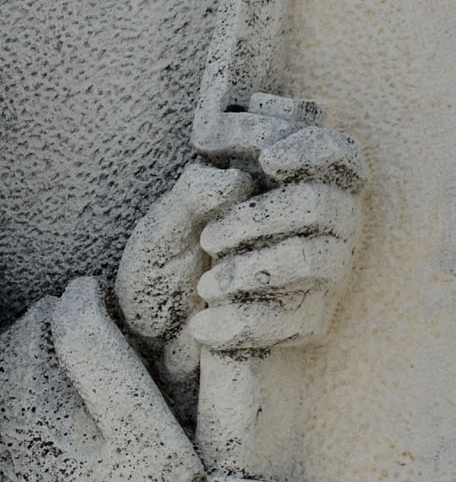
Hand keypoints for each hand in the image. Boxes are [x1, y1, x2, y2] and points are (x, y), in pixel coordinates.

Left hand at [116, 125, 364, 381]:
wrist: (149, 333)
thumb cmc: (162, 265)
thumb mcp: (162, 223)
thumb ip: (193, 191)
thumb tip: (235, 182)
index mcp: (285, 188)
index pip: (333, 154)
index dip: (311, 148)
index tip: (267, 159)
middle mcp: (314, 227)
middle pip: (323, 204)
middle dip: (259, 218)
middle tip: (207, 239)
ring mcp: (317, 274)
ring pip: (313, 258)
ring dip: (250, 270)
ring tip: (205, 287)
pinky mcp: (305, 321)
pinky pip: (293, 319)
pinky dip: (240, 322)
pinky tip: (202, 327)